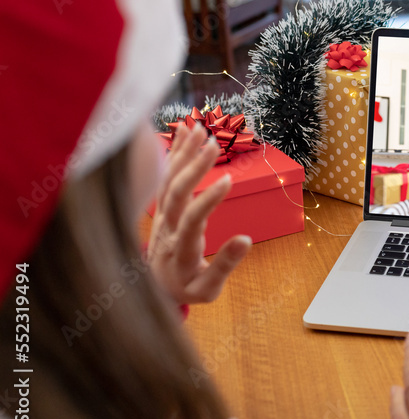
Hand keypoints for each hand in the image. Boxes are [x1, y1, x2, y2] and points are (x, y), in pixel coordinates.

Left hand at [147, 124, 251, 304]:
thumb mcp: (208, 290)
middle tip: (214, 144)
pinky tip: (186, 131)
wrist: (152, 288)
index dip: (208, 199)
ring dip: (183, 153)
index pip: (192, 220)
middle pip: (175, 194)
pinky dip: (174, 153)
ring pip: (167, 181)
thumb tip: (247, 240)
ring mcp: (160, 215)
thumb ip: (225, 265)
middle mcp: (166, 228)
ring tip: (201, 128)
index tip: (228, 180)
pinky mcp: (160, 207)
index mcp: (180, 249)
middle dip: (194, 167)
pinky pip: (164, 176)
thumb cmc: (186, 288)